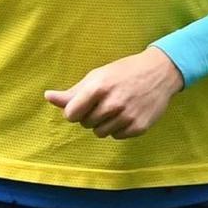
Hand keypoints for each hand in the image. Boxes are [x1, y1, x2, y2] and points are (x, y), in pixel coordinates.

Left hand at [45, 48, 185, 139]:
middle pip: (85, 124)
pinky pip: (117, 136)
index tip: (82, 105)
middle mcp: (112, 104)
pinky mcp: (139, 127)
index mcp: (98, 88)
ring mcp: (126, 117)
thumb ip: (72, 92)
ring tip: (115, 108)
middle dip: (90, 115)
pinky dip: (119, 128)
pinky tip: (127, 113)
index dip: (74, 111)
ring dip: (104, 123)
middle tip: (104, 101)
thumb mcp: (97, 76)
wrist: (160, 72)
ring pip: (100, 133)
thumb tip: (48, 97)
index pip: (71, 115)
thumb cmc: (124, 72)